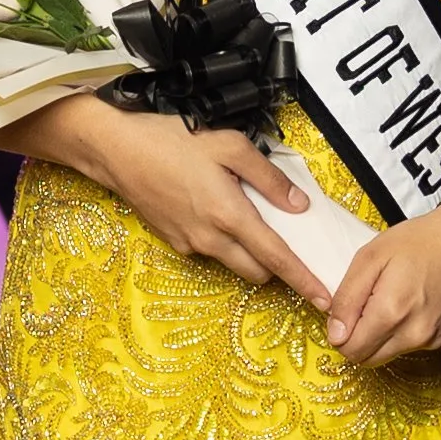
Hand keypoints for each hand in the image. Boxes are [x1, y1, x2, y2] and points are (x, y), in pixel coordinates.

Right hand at [73, 106, 326, 300]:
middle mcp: (210, 239)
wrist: (116, 150)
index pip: (277, 258)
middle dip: (276, 266)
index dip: (304, 280)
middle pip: (257, 272)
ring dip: (248, 251)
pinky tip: (214, 208)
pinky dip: (222, 239)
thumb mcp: (229, 145)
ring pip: (233, 263)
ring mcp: (189, 244)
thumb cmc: (170, 140)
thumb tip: (297, 204)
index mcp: (229, 215)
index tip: (324, 299)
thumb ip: (268, 177)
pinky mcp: (174, 242)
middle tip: (284, 240)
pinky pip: (210, 251)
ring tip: (243, 214)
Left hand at [327, 177, 440, 364]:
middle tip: (368, 305)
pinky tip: (418, 301)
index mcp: (392, 313)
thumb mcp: (371, 256)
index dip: (341, 334)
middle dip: (361, 339)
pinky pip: (417, 344)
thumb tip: (335, 333)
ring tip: (397, 296)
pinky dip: (410, 330)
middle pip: (370, 359)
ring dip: (386, 334)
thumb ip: (347, 298)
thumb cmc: (424, 239)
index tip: (348, 313)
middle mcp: (416, 334)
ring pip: (393, 352)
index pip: (351, 351)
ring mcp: (436, 339)